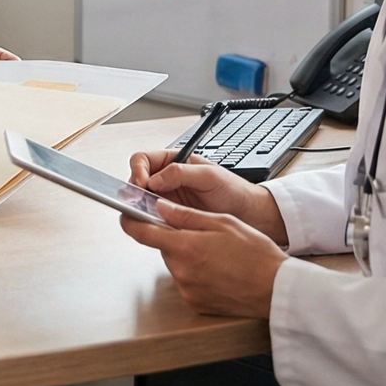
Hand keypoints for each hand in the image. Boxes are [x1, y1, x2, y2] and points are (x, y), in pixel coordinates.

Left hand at [121, 201, 288, 317]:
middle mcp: (181, 271)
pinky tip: (218, 270)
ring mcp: (187, 290)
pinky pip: (187, 282)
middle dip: (175, 237)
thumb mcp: (222, 222)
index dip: (130, 220)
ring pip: (176, 263)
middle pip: (163, 247)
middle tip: (201, 233)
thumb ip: (186, 216)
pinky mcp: (195, 303)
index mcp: (185, 247)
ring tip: (217, 254)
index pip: (140, 232)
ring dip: (187, 255)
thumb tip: (159, 207)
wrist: (276, 289)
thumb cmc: (255, 254)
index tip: (127, 213)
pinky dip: (196, 273)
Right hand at [128, 151, 287, 242]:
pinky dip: (150, 222)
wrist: (250, 215)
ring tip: (145, 215)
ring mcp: (169, 200)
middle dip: (134, 191)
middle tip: (138, 202)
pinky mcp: (172, 218)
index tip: (141, 184)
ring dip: (140, 207)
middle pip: (137, 181)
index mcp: (174, 162)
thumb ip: (182, 173)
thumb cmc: (234, 190)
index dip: (138, 171)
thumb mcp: (210, 176)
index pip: (143, 160)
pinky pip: (153, 219)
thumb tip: (156, 178)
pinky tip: (156, 225)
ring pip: (142, 202)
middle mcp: (168, 180)